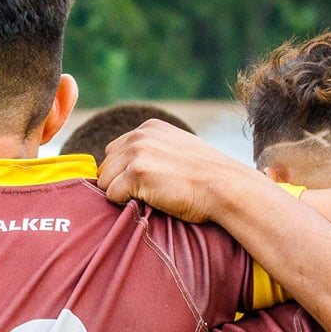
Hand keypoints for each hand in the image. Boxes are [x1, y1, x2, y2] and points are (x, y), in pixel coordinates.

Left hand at [97, 120, 267, 223]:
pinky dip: (125, 204)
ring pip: (105, 182)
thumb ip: (153, 149)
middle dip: (119, 183)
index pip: (114, 151)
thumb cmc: (206, 176)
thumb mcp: (178, 149)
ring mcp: (137, 153)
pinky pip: (111, 195)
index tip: (148, 182)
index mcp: (149, 128)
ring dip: (122, 194)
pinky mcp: (137, 173)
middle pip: (106, 167)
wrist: (226, 187)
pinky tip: (150, 201)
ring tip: (151, 196)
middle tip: (149, 192)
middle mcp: (140, 136)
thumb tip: (126, 165)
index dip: (124, 172)